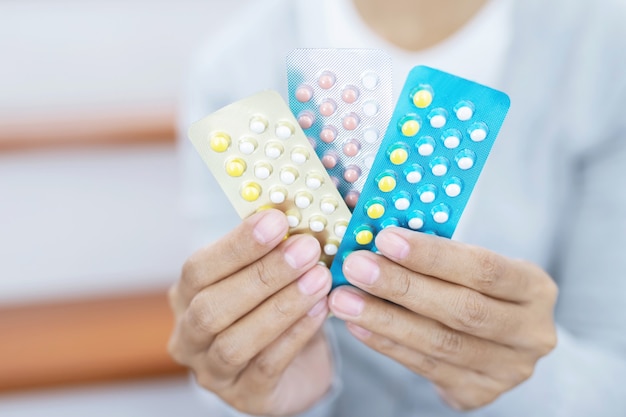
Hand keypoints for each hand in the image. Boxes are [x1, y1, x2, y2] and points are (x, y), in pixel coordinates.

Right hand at [168, 209, 333, 415]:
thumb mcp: (266, 274)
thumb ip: (272, 248)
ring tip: (319, 278)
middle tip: (306, 248)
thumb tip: (293, 208)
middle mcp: (189, 336)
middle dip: (262, 275)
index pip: (198, 269)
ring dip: (281, 305)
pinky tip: (322, 309)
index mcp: (187, 296)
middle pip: (212, 307)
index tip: (277, 220)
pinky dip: (295, 335)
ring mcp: (213, 372)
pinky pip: (267, 366)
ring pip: (235, 341)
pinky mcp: (246, 398)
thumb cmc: (274, 308)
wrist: (294, 366)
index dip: (237, 245)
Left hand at [328, 227, 557, 409]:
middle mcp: (531, 333)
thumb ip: (437, 252)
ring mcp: (507, 370)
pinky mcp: (478, 393)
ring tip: (344, 298)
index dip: (433, 255)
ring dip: (384, 318)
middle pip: (461, 309)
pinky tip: (357, 324)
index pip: (484, 268)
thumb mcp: (474, 264)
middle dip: (402, 286)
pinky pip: (424, 367)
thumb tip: (378, 233)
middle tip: (356, 266)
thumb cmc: (479, 288)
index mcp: (535, 289)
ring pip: (439, 343)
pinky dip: (386, 343)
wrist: (503, 342)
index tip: (386, 238)